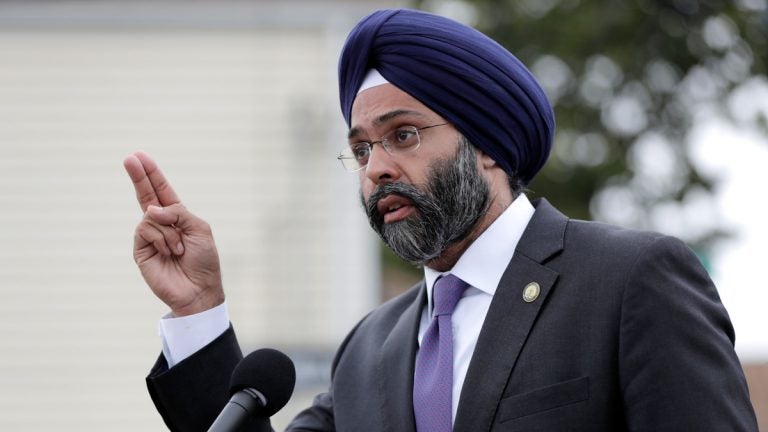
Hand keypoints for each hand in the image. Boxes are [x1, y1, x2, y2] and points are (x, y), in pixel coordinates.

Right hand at [124, 151, 223, 315]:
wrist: (198, 289)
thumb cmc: (203, 260)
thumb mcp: (199, 228)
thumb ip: (178, 212)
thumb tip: (150, 210)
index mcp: (178, 216)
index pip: (161, 191)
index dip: (152, 174)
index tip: (140, 156)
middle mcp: (161, 224)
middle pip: (145, 195)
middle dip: (138, 176)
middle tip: (129, 158)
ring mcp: (149, 237)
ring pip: (150, 216)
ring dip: (169, 231)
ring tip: (179, 249)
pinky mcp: (140, 250)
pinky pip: (145, 230)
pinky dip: (161, 238)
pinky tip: (169, 252)